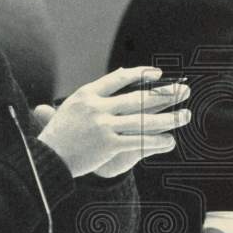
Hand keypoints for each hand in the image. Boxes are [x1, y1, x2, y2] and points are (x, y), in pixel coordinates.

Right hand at [34, 67, 190, 177]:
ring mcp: (103, 126)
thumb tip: (123, 74)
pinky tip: (170, 141)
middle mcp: (96, 107)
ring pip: (143, 120)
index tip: (158, 74)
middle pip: (138, 97)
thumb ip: (98, 92)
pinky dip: (156, 141)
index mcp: (87, 93)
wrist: (47, 158)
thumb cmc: (61, 133)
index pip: (119, 78)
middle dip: (165, 94)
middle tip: (185, 90)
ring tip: (185, 116)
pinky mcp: (108, 145)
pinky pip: (138, 141)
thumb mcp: (73, 105)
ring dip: (168, 118)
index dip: (141, 74)